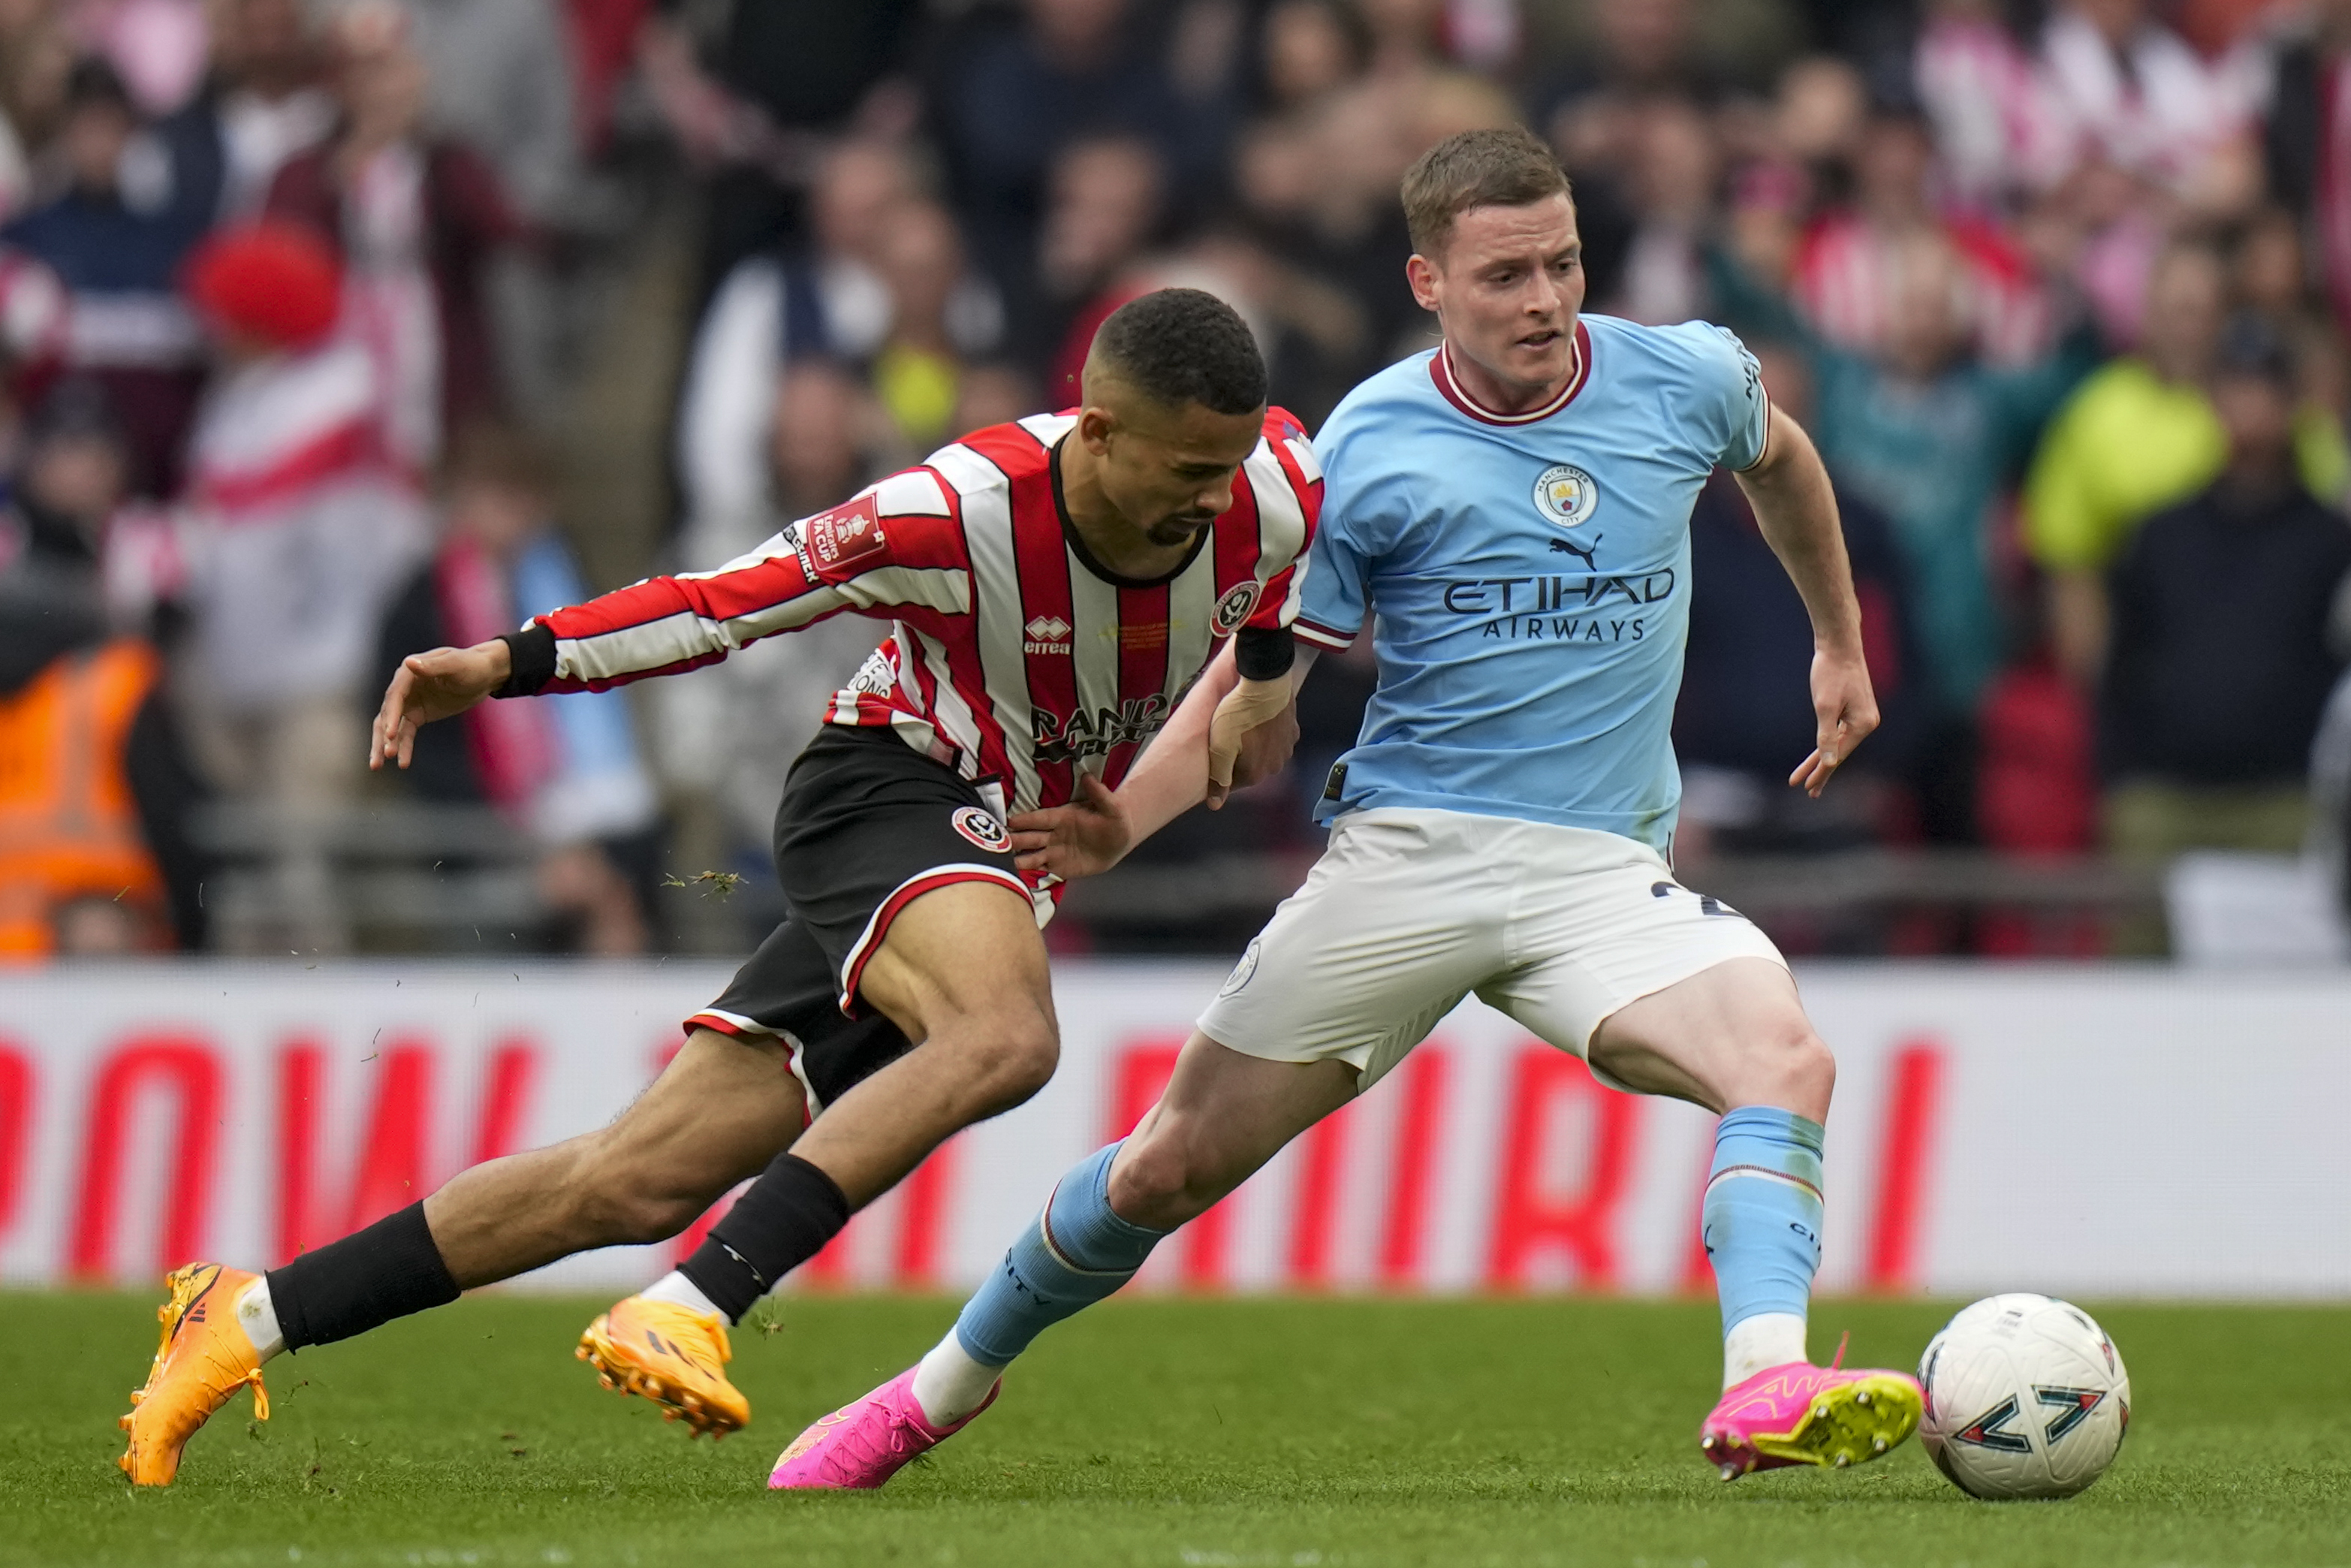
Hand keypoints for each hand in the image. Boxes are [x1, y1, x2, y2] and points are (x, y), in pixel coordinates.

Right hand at [370, 640, 509, 769]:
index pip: (395, 696)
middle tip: (383, 756)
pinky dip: (403, 747)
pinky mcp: (417, 715)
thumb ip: (433, 666)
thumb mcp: (456, 665)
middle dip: (383, 735)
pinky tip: (403, 763)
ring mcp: (409, 702)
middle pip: (387, 713)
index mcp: (408, 673)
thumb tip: (409, 663)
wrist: (485, 674)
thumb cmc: (472, 665)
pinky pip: (406, 733)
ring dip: (385, 744)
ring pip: (392, 726)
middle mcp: (404, 687)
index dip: (391, 715)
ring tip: (379, 765)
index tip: (391, 734)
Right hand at [1007, 773, 1133, 878]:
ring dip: (1018, 859)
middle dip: (1014, 840)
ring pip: (1032, 856)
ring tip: (1003, 864)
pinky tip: (1017, 879)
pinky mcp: (1060, 867)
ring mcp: (1055, 852)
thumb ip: (1099, 794)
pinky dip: (1030, 875)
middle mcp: (1054, 835)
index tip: (1008, 821)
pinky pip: (1042, 871)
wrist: (1119, 841)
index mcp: (1062, 817)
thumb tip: (1089, 777)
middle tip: (997, 843)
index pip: (1039, 819)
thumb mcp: (1111, 807)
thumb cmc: (1114, 820)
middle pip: (1029, 838)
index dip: (1025, 820)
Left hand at [1225, 697, 1299, 798]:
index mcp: (1255, 773)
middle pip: (1250, 767)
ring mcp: (1286, 748)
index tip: (1216, 752)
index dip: (1222, 767)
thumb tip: (1215, 805)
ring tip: (1242, 725)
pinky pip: (1275, 738)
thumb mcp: (1220, 747)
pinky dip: (1266, 732)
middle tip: (1227, 735)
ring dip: (1254, 744)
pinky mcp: (1292, 730)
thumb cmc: (1238, 713)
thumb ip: (1219, 777)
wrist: (1265, 683)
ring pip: (1264, 752)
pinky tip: (1257, 719)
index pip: (1233, 781)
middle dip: (1239, 755)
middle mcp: (1274, 765)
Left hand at [1787, 644, 1878, 797]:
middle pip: (1839, 753)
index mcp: (1863, 724)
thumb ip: (1826, 735)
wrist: (1839, 645)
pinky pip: (1839, 733)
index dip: (1821, 772)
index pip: (1838, 755)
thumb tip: (1830, 762)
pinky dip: (1827, 744)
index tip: (1806, 788)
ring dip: (1822, 760)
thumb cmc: (1831, 673)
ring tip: (1807, 779)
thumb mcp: (1824, 706)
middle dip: (1822, 772)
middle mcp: (1867, 723)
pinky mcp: (1855, 710)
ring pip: (1838, 744)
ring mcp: (1862, 716)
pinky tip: (1820, 754)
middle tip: (1808, 792)